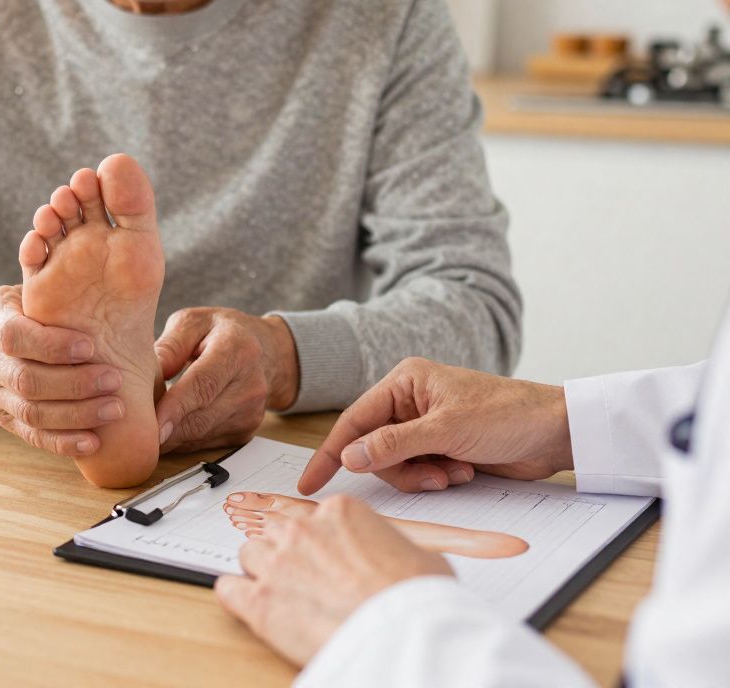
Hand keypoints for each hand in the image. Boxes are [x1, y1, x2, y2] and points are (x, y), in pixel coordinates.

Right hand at [0, 285, 126, 456]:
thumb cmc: (30, 306)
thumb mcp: (32, 286)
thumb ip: (52, 282)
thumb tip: (91, 256)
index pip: (14, 336)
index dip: (52, 345)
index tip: (90, 346)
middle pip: (26, 380)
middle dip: (74, 384)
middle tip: (114, 381)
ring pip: (31, 412)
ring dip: (76, 414)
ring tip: (114, 409)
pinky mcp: (4, 418)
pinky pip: (32, 436)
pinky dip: (63, 442)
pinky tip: (94, 440)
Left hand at [153, 308, 297, 453]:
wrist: (266, 352)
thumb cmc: (222, 333)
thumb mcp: (194, 322)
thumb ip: (170, 345)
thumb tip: (145, 374)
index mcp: (237, 351)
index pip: (204, 385)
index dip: (176, 408)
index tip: (152, 426)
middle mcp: (250, 385)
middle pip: (201, 418)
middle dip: (164, 430)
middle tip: (130, 433)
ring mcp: (250, 413)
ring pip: (200, 436)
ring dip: (169, 437)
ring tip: (142, 430)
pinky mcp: (245, 432)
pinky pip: (205, 443)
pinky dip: (181, 440)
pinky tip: (166, 429)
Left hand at [215, 495, 451, 666]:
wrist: (406, 634)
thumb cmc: (418, 599)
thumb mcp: (416, 555)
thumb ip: (386, 546)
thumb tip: (388, 557)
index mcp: (340, 512)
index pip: (312, 518)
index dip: (318, 542)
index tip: (324, 559)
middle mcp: (303, 530)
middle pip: (276, 532)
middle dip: (287, 554)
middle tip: (303, 579)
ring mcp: (277, 563)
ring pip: (249, 555)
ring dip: (261, 572)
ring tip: (282, 596)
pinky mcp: (260, 601)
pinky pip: (227, 588)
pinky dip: (235, 597)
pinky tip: (248, 606)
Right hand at [298, 357, 573, 495]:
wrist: (556, 432)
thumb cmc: (507, 415)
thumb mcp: (446, 430)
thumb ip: (393, 444)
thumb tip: (348, 456)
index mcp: (404, 382)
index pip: (353, 420)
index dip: (330, 454)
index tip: (309, 483)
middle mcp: (409, 401)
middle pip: (372, 448)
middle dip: (399, 469)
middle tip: (432, 476)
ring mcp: (424, 426)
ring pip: (394, 465)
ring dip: (422, 476)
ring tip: (455, 472)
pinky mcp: (440, 447)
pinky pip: (417, 472)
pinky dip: (436, 478)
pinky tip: (464, 470)